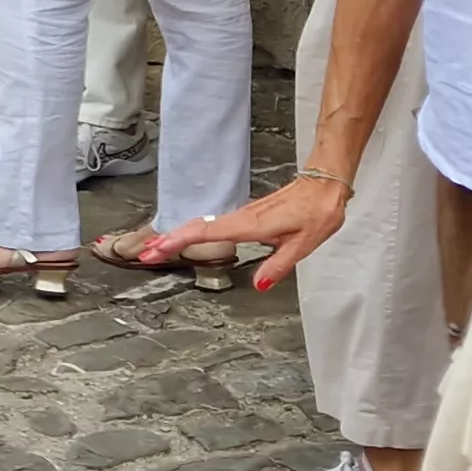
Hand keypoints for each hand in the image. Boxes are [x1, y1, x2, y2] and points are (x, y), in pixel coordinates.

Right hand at [152, 175, 348, 290]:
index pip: (205, 234)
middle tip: (146, 253)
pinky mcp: (248, 214)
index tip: (155, 251)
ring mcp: (244, 215)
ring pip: (203, 224)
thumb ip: (278, 265)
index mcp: (250, 226)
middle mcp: (242, 218)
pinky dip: (196, 230)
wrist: (325, 186)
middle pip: (196, 227)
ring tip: (158, 247)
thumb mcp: (303, 245)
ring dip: (178, 235)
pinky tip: (191, 237)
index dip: (177, 242)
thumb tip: (259, 285)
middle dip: (169, 240)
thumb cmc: (317, 211)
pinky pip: (215, 223)